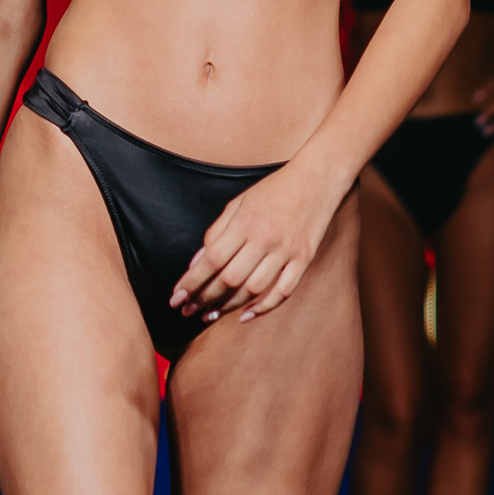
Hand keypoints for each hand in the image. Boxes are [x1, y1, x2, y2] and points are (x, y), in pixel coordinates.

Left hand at [170, 158, 339, 325]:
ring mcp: (286, 251)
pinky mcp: (303, 259)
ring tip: (211, 314)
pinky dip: (264, 307)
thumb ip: (216, 232)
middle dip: (205, 298)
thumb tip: (197, 263)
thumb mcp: (239, 202)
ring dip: (229, 306)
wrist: (317, 178)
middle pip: (229, 278)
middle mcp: (265, 238)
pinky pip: (283, 291)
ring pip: (253, 289)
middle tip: (189, 310)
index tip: (176, 298)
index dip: (191, 282)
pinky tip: (246, 315)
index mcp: (245, 222)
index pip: (211, 260)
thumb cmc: (274, 190)